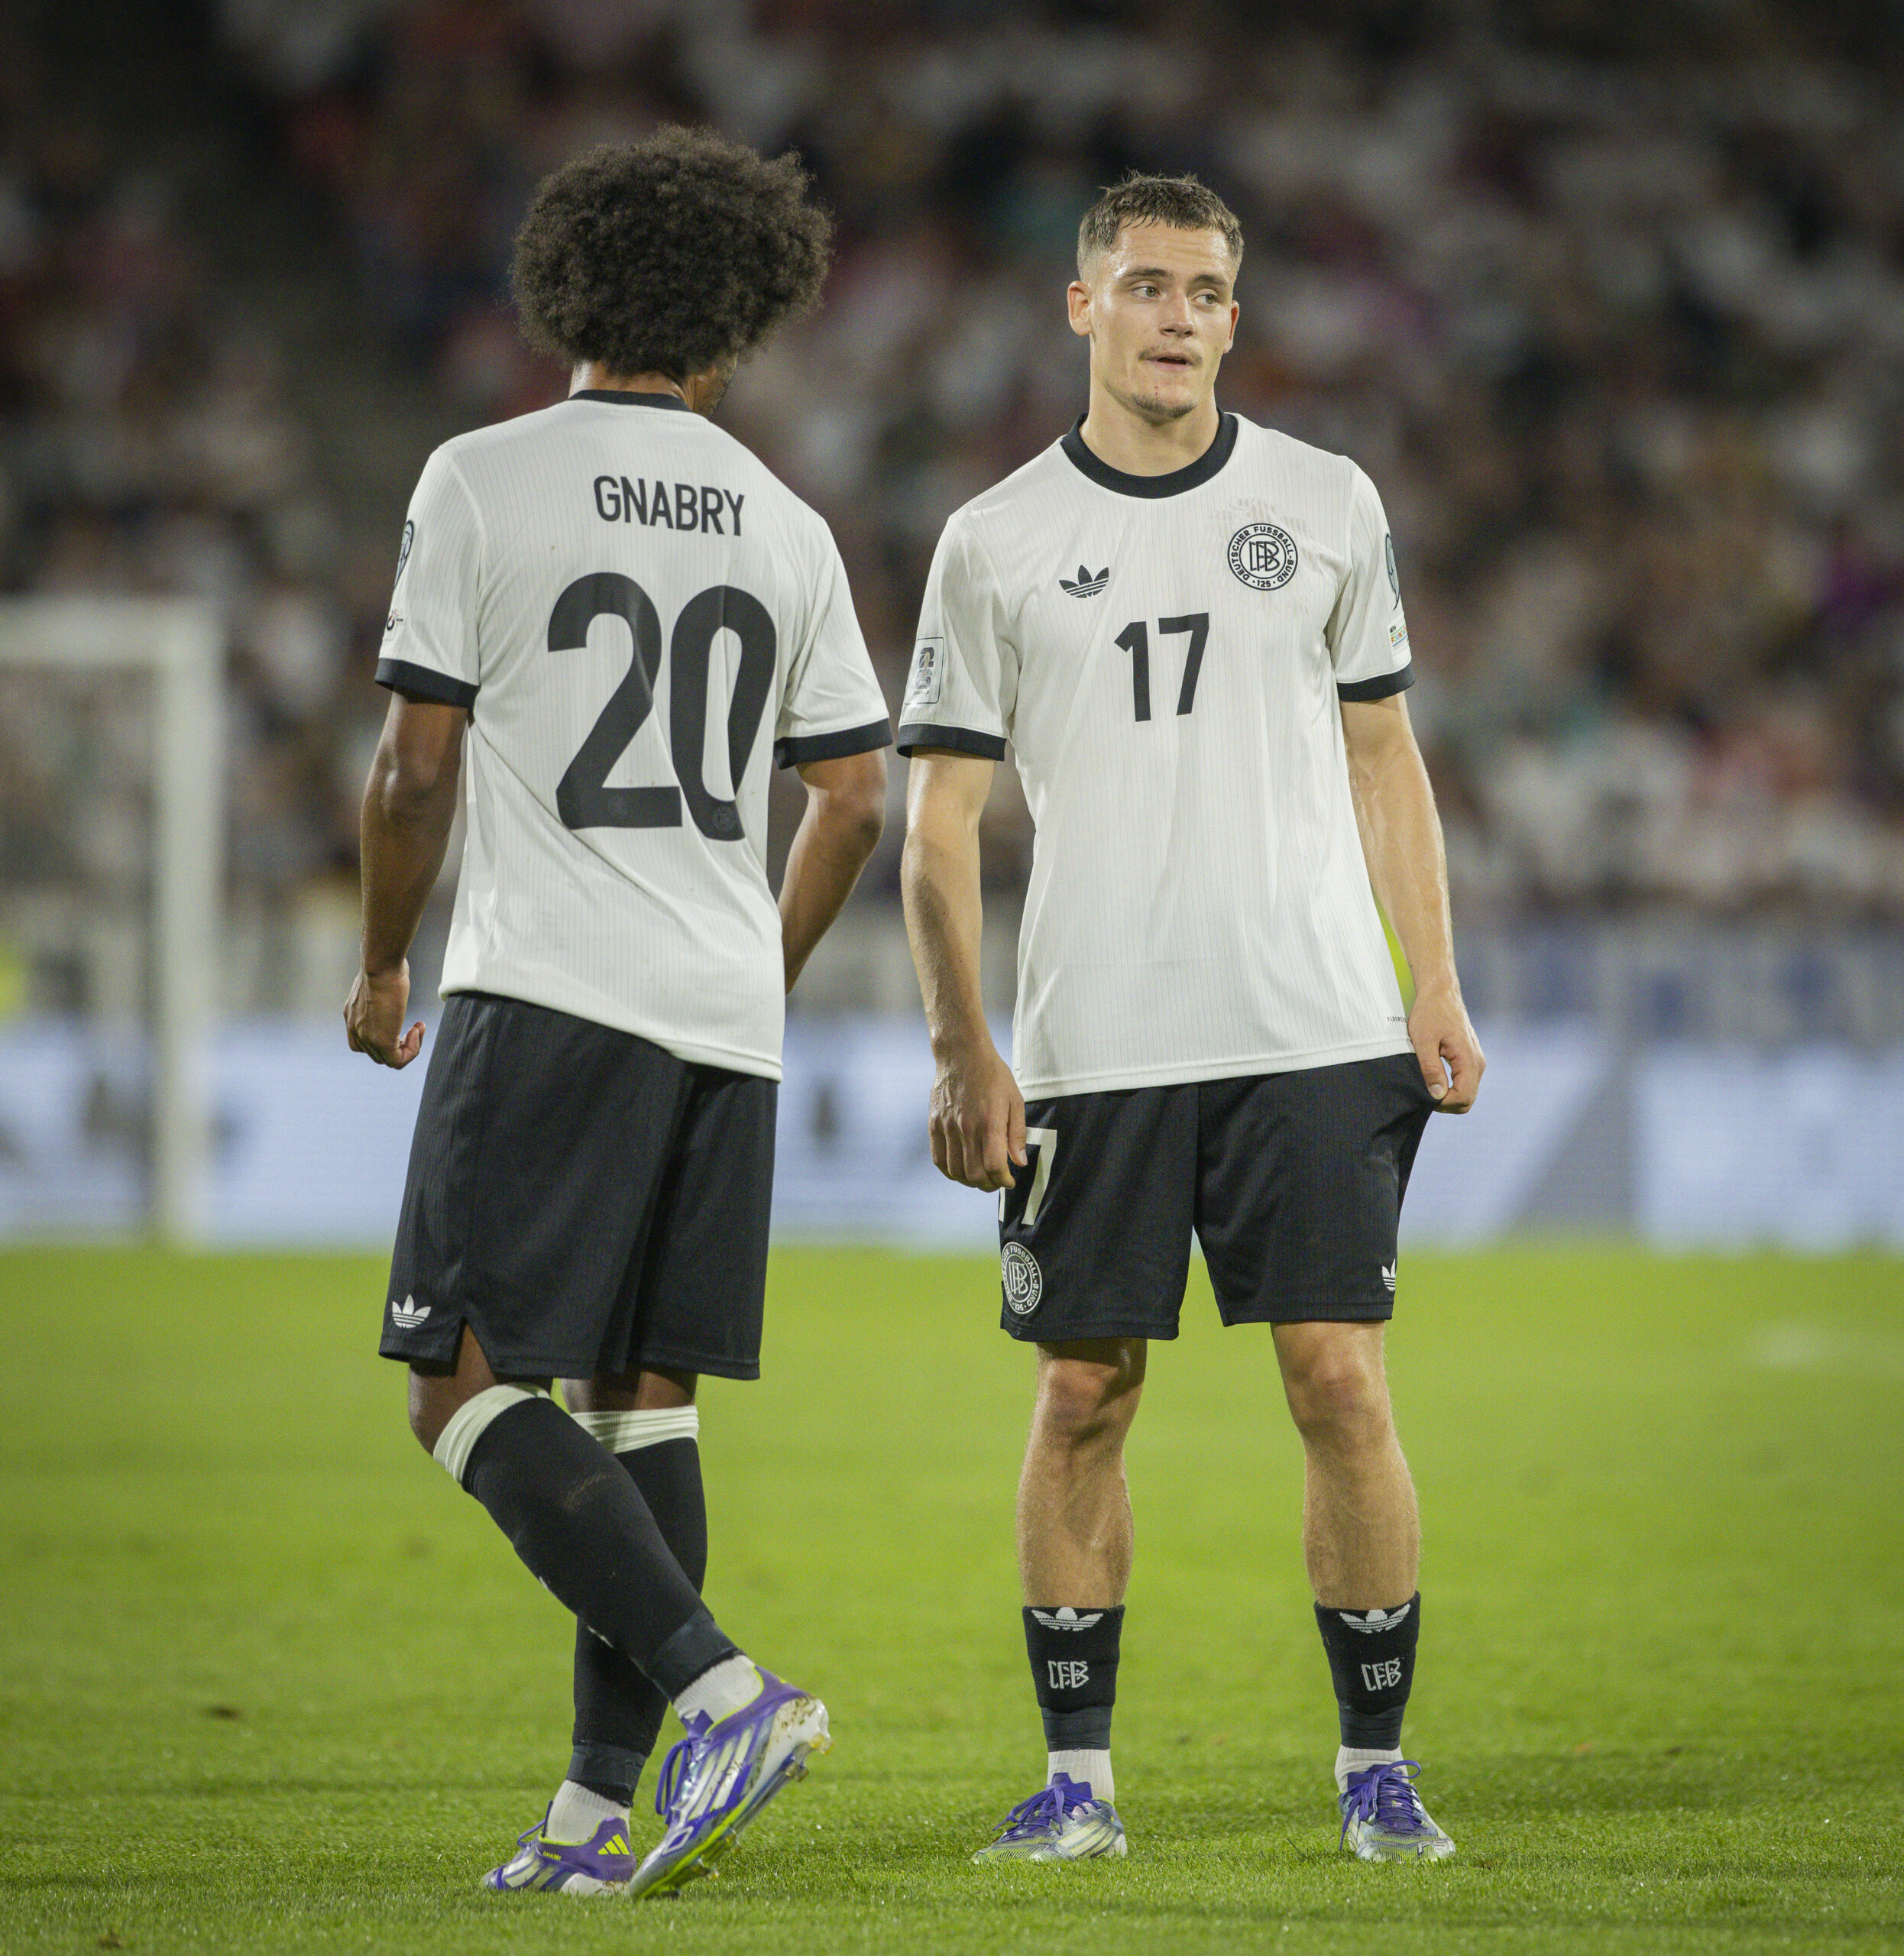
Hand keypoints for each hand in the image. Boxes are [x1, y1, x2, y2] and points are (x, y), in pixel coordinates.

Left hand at [344, 962, 424, 1067]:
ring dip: (408, 1048)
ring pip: (388, 1060)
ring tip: (418, 1029)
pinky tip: (418, 1030)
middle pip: (377, 1054)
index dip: (386, 1037)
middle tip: (415, 1027)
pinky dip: (412, 1050)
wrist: (380, 967)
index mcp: (352, 1016)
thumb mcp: (378, 982)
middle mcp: (355, 1029)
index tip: (401, 1021)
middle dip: (400, 1043)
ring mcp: (367, 1037)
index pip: (363, 1043)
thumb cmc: (383, 966)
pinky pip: (398, 1061)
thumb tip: (394, 976)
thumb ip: (382, 990)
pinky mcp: (382, 1041)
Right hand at [928, 1040, 1026, 1189]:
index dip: (1003, 1180)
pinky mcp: (934, 1125)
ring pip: (955, 1171)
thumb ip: (1017, 1133)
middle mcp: (967, 1128)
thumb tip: (1019, 1162)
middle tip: (996, 1181)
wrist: (962, 1054)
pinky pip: (938, 1159)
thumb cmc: (993, 1075)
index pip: (994, 1166)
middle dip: (988, 1185)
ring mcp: (947, 1127)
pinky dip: (949, 1172)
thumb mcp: (1015, 1100)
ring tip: (979, 1178)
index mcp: (989, 1122)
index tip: (1009, 1180)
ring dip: (969, 1181)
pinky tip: (960, 1170)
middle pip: (974, 1174)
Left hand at [1408, 983, 1483, 1111]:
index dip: (1444, 1103)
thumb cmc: (1430, 1013)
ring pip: (1467, 1093)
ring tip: (1427, 1086)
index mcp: (1468, 1059)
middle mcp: (1477, 1063)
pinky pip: (1464, 1083)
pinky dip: (1451, 1088)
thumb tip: (1437, 1094)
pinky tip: (1434, 1080)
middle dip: (1446, 1103)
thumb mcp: (1423, 1041)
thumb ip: (1431, 1068)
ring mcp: (1476, 1061)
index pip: (1464, 1096)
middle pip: (1468, 1100)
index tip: (1425, 1097)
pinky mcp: (1470, 1059)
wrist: (1440, 993)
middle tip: (1424, 1094)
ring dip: (1448, 1096)